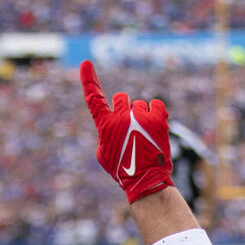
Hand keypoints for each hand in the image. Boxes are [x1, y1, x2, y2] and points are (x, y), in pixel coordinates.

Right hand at [80, 60, 173, 203]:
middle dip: (124, 108)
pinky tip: (155, 128)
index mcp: (105, 125)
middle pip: (121, 98)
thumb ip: (104, 133)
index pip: (94, 98)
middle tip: (130, 127)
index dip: (89, 80)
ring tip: (144, 136)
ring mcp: (141, 116)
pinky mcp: (158, 119)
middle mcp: (122, 117)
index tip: (86, 63)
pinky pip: (156, 104)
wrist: (147, 180)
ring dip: (140, 115)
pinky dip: (155, 113)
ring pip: (139, 104)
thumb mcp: (103, 154)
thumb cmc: (122, 170)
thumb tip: (110, 122)